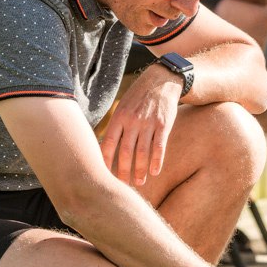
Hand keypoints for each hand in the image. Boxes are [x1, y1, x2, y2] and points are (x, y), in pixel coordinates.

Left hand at [100, 65, 182, 185]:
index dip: (105, 161)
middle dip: (122, 171)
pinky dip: (157, 161)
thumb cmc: (140, 96)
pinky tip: (155, 172)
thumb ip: (117, 125)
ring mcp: (148, 122)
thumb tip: (105, 147)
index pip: (108, 143)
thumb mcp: (124, 106)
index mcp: (119, 117)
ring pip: (142, 152)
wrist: (162, 80)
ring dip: (139, 169)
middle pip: (125, 151)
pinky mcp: (164, 124)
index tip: (102, 174)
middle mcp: (132, 120)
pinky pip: (159, 146)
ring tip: (138, 182)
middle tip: (121, 185)